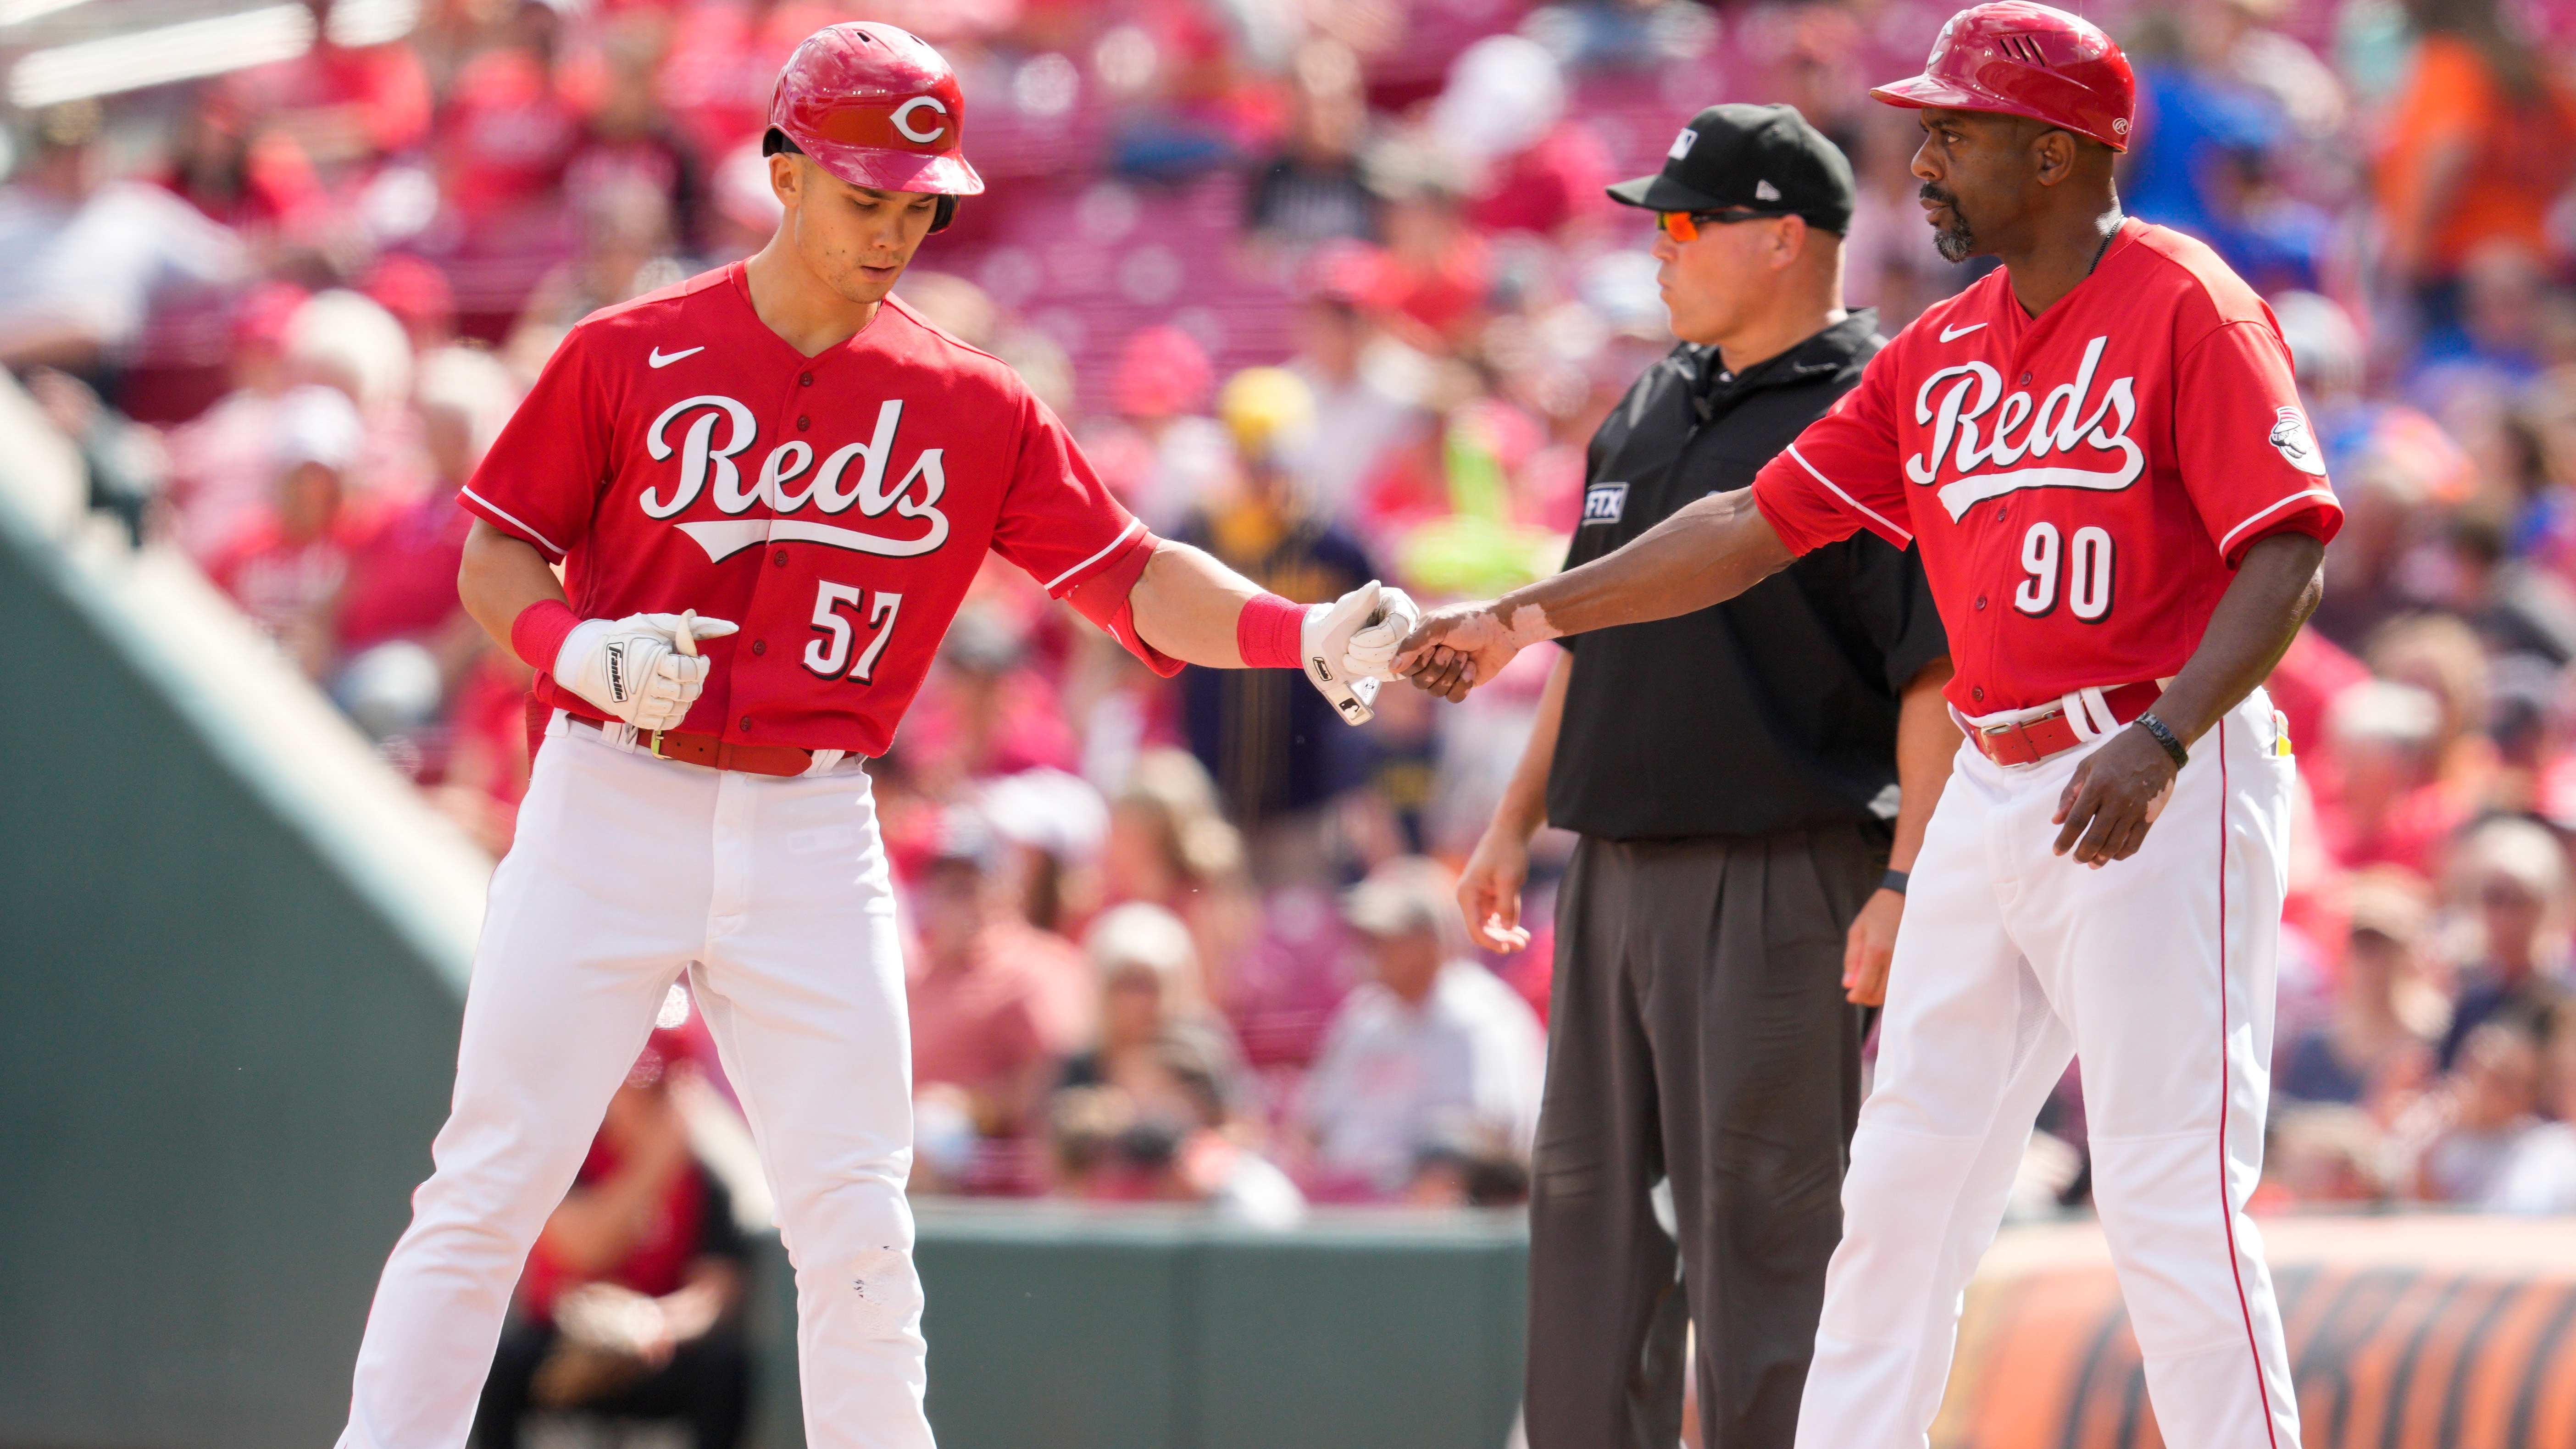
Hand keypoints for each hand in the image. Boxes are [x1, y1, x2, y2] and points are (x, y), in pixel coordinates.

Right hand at [556, 612, 738, 731]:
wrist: (584, 660)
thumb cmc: (624, 639)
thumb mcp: (653, 625)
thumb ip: (690, 627)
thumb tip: (731, 627)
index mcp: (650, 661)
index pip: (688, 671)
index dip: (701, 666)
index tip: (700, 659)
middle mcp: (644, 686)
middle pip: (687, 693)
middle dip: (696, 683)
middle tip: (691, 673)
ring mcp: (638, 705)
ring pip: (679, 710)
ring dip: (686, 698)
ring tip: (679, 684)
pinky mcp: (634, 717)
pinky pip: (667, 723)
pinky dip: (675, 712)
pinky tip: (671, 698)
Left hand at [1343, 586, 1419, 680]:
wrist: (1329, 649)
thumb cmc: (1336, 626)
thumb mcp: (1345, 612)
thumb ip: (1361, 600)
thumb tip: (1375, 585)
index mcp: (1396, 600)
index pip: (1399, 625)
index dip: (1376, 638)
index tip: (1353, 641)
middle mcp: (1407, 618)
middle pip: (1402, 645)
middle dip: (1371, 653)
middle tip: (1350, 651)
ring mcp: (1408, 638)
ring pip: (1401, 661)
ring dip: (1370, 664)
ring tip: (1351, 658)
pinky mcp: (1404, 656)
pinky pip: (1399, 672)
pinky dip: (1376, 672)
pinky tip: (1362, 665)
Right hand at [1394, 602, 1523, 701]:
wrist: (1501, 630)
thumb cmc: (1469, 621)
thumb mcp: (1437, 626)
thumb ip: (1412, 645)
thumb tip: (1391, 668)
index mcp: (1421, 645)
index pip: (1405, 668)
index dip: (1418, 662)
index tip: (1433, 646)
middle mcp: (1430, 661)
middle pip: (1420, 683)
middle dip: (1438, 667)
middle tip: (1452, 649)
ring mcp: (1447, 674)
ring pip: (1436, 692)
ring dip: (1451, 673)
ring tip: (1465, 656)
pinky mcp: (1463, 684)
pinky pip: (1453, 697)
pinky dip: (1463, 683)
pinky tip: (1472, 667)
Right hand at [1458, 821, 1533, 951]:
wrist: (1508, 833)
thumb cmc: (1507, 853)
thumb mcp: (1510, 879)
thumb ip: (1507, 905)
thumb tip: (1506, 928)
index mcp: (1467, 895)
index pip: (1475, 928)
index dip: (1490, 942)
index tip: (1507, 949)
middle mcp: (1469, 899)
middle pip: (1482, 929)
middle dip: (1501, 939)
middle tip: (1522, 945)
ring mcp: (1479, 899)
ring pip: (1491, 925)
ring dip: (1506, 934)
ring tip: (1525, 941)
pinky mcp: (1489, 897)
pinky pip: (1497, 916)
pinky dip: (1508, 924)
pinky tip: (1522, 933)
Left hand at [1842, 887, 1902, 1004]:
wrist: (1904, 897)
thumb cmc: (1877, 913)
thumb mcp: (1857, 931)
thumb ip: (1851, 959)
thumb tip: (1848, 984)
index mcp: (1875, 951)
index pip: (1865, 987)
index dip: (1856, 996)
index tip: (1850, 996)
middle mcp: (1894, 959)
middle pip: (1880, 995)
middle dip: (1867, 998)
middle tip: (1858, 991)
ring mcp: (1907, 961)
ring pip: (1893, 993)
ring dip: (1880, 994)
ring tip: (1870, 983)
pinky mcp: (1915, 961)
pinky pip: (1903, 983)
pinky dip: (1892, 988)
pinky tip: (1884, 979)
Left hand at [2052, 724, 2179, 866]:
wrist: (2156, 744)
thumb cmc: (2117, 752)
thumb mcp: (2087, 765)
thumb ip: (2070, 793)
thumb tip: (2056, 821)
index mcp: (2097, 786)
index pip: (2077, 821)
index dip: (2065, 839)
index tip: (2058, 851)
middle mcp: (2116, 800)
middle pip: (2095, 837)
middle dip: (2082, 853)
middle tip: (2076, 859)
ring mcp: (2135, 809)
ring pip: (2115, 843)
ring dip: (2101, 858)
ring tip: (2092, 863)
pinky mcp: (2151, 815)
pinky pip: (2135, 842)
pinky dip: (2122, 853)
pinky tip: (2113, 856)